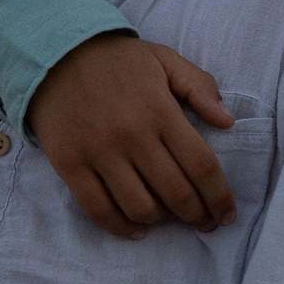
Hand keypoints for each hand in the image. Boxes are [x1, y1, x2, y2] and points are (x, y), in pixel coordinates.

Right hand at [31, 34, 236, 238]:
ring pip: (140, 207)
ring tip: (168, 216)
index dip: (219, 197)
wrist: (55, 54)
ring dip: (161, 220)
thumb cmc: (117, 61)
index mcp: (160, 109)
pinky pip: (99, 210)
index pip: (201, 165)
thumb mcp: (164, 59)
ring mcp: (98, 152)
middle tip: (204, 223)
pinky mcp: (70, 165)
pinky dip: (121, 228)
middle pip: (176, 192)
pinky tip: (137, 228)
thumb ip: (199, 86)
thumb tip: (228, 122)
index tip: (227, 214)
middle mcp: (132, 134)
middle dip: (197, 215)